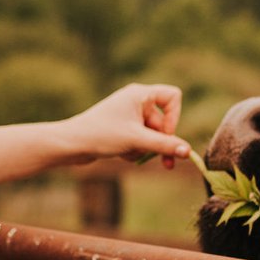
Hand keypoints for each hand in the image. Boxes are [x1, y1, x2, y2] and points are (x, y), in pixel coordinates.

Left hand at [60, 82, 189, 169]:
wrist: (71, 144)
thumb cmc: (101, 135)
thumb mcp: (137, 141)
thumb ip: (164, 146)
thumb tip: (188, 152)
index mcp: (140, 94)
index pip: (173, 97)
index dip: (174, 117)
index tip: (165, 134)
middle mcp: (135, 101)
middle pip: (163, 122)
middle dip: (161, 143)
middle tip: (167, 165)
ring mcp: (128, 115)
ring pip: (151, 134)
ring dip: (146, 148)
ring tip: (131, 155)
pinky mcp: (122, 128)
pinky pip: (140, 139)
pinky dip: (135, 149)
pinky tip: (122, 155)